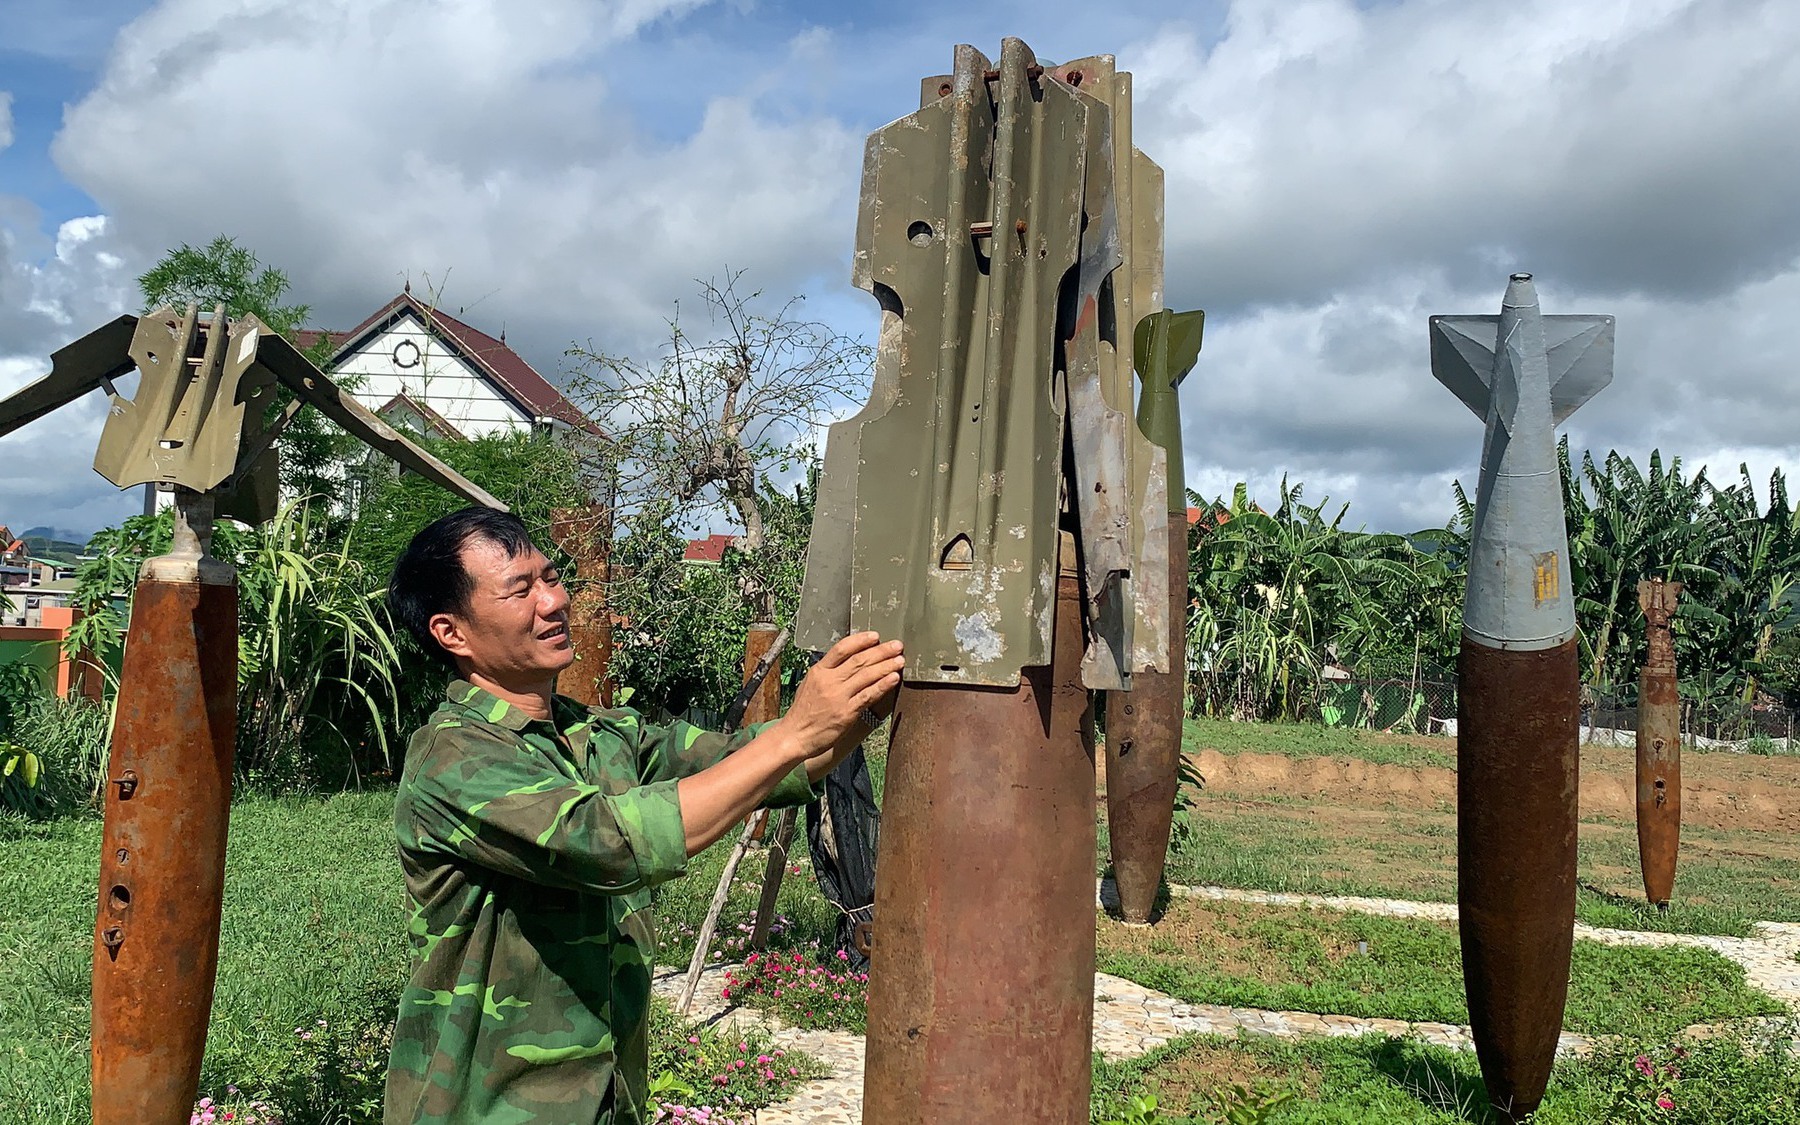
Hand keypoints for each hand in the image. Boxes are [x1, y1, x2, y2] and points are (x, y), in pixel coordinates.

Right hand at [778, 632, 903, 760]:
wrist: (795, 736)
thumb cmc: (803, 711)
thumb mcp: (810, 683)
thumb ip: (828, 671)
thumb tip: (850, 659)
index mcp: (819, 671)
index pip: (842, 649)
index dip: (861, 640)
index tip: (876, 636)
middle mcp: (829, 682)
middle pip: (859, 660)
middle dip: (881, 651)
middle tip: (897, 645)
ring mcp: (838, 697)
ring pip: (866, 676)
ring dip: (886, 666)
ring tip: (900, 660)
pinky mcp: (846, 714)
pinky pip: (868, 696)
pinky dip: (883, 686)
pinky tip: (894, 678)